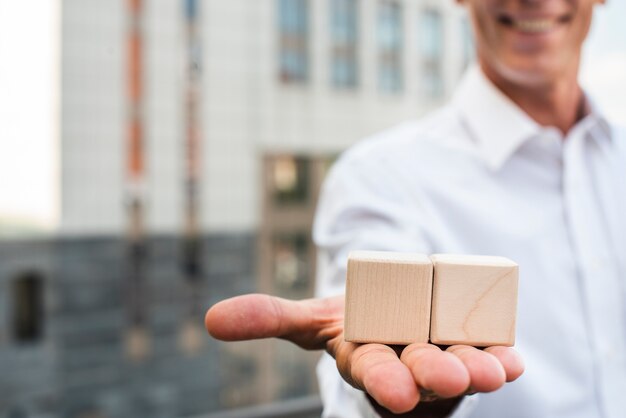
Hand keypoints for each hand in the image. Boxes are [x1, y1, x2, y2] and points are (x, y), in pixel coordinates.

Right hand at [205, 294, 523, 414]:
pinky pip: (492, 354)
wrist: (397, 319)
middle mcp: (406, 363)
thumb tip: (210, 320)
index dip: (384, 380)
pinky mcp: (473, 349)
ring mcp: (442, 357)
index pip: (373, 372)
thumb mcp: (312, 318)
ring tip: (492, 371)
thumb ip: (267, 318)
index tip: (396, 391)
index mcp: (367, 357)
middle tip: (450, 376)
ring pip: (460, 365)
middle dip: (433, 374)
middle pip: (421, 370)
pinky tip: (515, 359)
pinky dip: (504, 358)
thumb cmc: (355, 324)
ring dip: (477, 369)